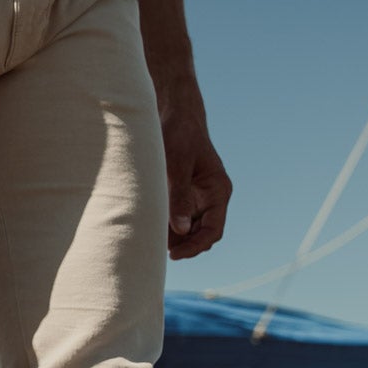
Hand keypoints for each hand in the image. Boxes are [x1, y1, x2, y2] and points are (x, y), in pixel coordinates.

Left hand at [160, 80, 230, 260]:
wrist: (174, 113)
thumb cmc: (178, 134)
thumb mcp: (176, 165)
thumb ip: (179, 197)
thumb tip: (181, 230)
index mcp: (218, 190)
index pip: (213, 230)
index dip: (195, 246)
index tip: (174, 254)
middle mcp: (212, 197)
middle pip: (202, 234)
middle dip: (183, 246)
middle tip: (157, 251)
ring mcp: (198, 196)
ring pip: (189, 229)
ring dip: (173, 237)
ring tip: (151, 240)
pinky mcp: (184, 193)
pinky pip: (178, 217)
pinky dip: (166, 225)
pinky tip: (149, 226)